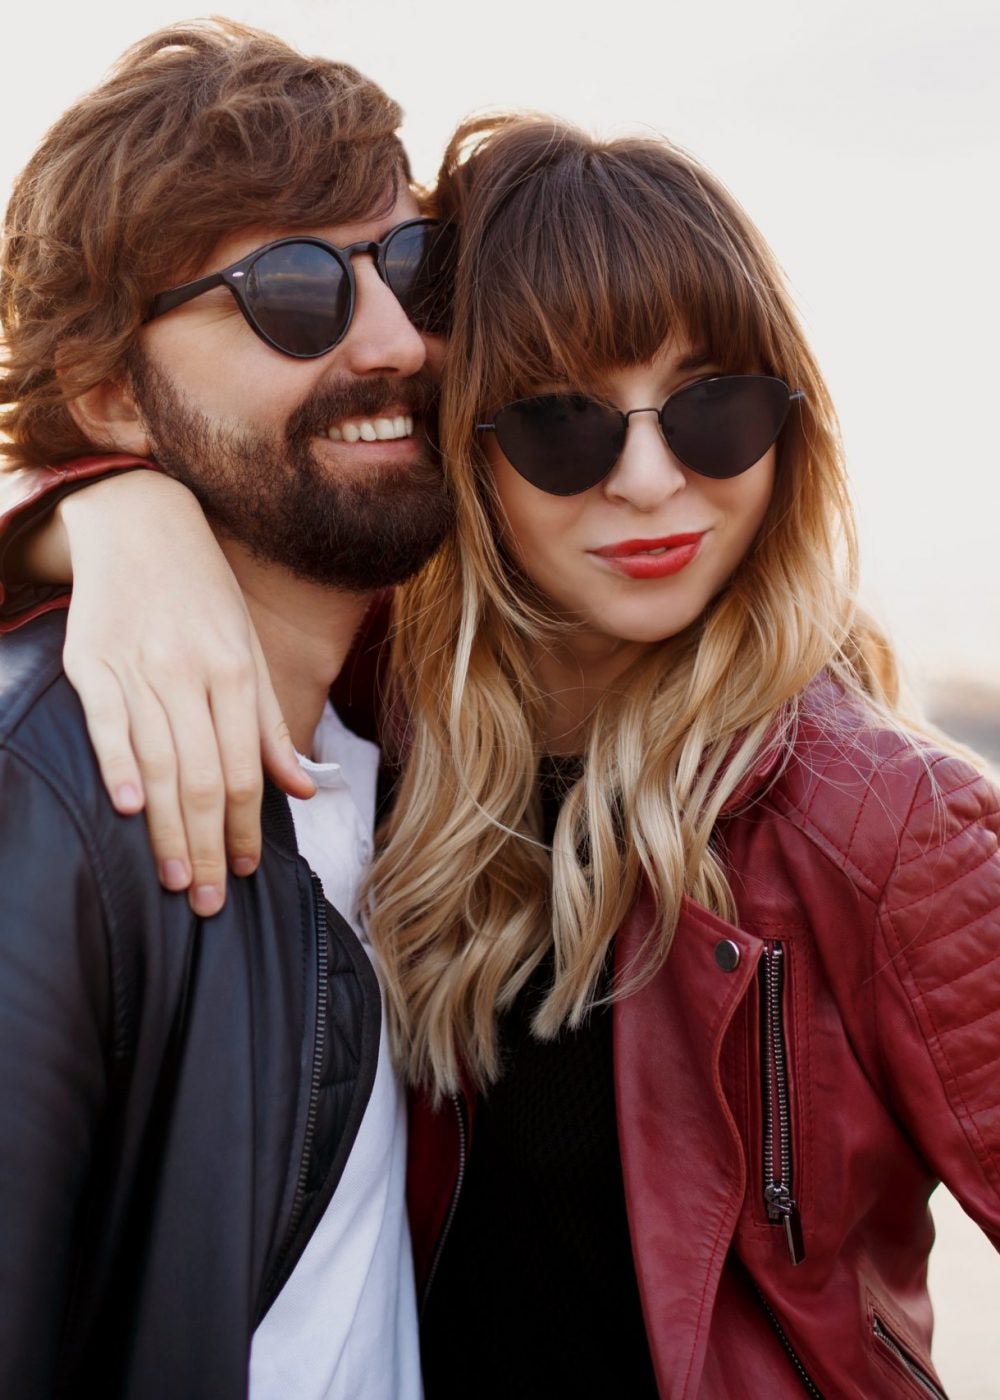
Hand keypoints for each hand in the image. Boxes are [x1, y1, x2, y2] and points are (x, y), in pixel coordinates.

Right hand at [57, 472, 313, 915]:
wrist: (139, 520)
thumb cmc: (203, 595)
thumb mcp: (249, 651)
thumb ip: (270, 725)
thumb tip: (306, 788)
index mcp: (233, 672)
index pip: (246, 768)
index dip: (248, 826)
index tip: (247, 870)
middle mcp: (188, 672)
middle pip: (203, 777)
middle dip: (209, 846)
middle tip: (211, 901)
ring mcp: (137, 667)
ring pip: (157, 762)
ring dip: (167, 829)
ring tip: (177, 879)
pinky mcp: (89, 661)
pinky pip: (106, 723)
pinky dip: (116, 766)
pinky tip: (125, 811)